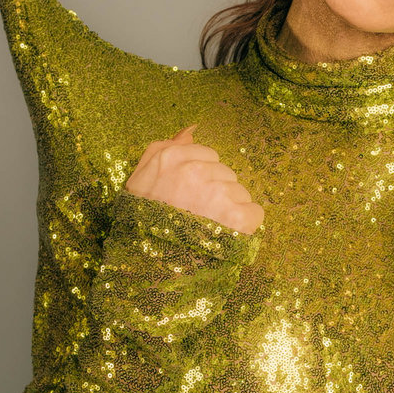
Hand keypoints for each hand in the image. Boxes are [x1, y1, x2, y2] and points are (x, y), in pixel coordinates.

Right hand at [125, 125, 264, 235]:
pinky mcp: (236, 215)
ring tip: (208, 228)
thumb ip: (162, 149)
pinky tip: (226, 235)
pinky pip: (254, 212)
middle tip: (197, 215)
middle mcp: (195, 170)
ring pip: (240, 192)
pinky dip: (245, 225)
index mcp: (171, 158)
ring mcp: (217, 192)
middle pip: (225, 173)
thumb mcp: (139, 179)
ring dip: (229, 209)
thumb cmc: (142, 221)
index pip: (207, 155)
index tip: (189, 196)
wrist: (148, 262)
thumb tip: (192, 130)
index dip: (201, 178)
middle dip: (216, 192)